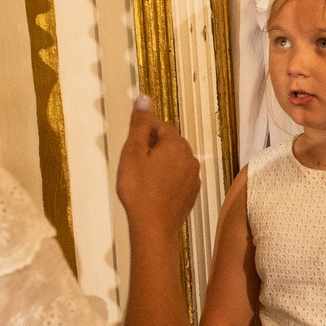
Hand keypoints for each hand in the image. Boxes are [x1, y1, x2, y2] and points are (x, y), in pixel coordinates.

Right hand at [114, 96, 200, 229]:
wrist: (153, 226)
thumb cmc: (139, 190)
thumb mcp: (133, 152)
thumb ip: (140, 124)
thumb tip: (145, 99)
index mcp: (176, 144)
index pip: (161, 126)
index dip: (145, 130)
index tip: (132, 142)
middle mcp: (190, 158)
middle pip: (170, 142)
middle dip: (153, 146)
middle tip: (135, 160)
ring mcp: (193, 177)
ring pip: (175, 160)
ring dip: (161, 162)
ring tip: (143, 175)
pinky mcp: (192, 193)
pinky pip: (179, 177)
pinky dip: (168, 177)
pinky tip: (154, 188)